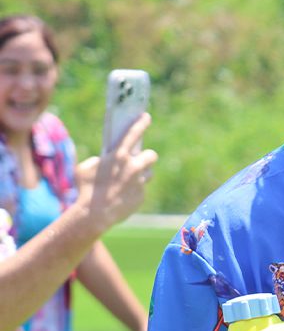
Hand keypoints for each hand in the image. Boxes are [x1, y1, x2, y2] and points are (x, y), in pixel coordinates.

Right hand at [75, 113, 157, 234]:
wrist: (94, 214)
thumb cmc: (85, 189)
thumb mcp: (84, 168)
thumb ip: (98, 161)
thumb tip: (106, 161)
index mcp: (119, 156)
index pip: (133, 134)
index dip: (141, 123)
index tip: (146, 116)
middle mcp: (133, 167)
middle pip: (151, 155)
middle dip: (146, 157)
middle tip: (138, 161)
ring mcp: (139, 182)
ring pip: (148, 174)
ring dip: (141, 175)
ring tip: (128, 180)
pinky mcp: (141, 196)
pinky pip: (141, 190)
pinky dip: (134, 192)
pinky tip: (122, 197)